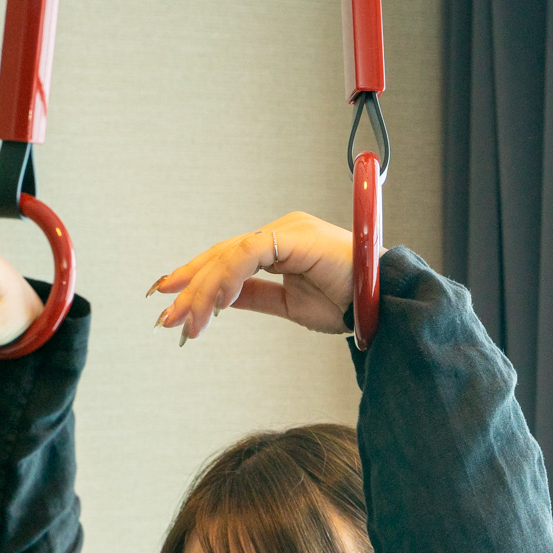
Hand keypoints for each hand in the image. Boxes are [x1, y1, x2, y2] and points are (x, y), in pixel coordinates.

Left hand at [152, 213, 353, 341]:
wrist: (384, 306)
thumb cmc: (350, 304)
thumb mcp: (290, 305)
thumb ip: (255, 296)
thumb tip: (220, 300)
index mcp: (281, 245)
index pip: (227, 258)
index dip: (196, 279)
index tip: (170, 304)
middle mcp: (281, 231)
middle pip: (222, 255)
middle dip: (190, 288)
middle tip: (167, 319)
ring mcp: (287, 230)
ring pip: (230, 254)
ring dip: (204, 290)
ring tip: (189, 322)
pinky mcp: (294, 236)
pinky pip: (249, 254)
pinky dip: (228, 279)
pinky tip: (217, 305)